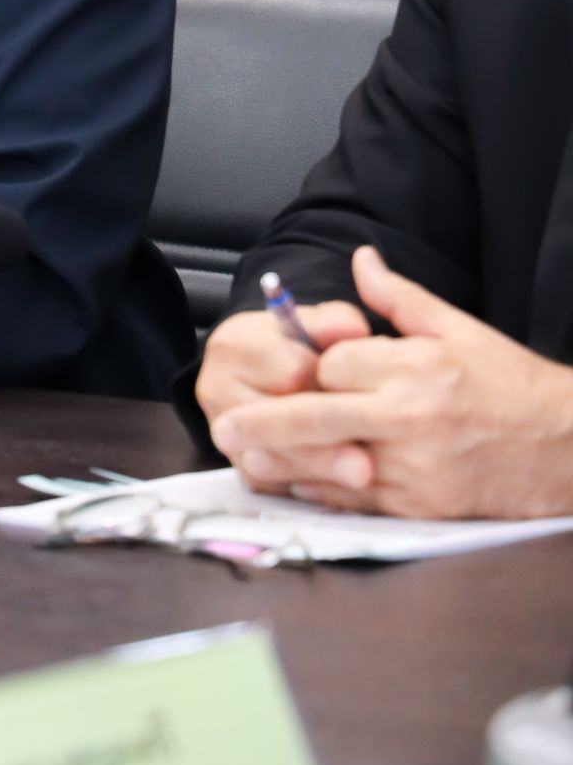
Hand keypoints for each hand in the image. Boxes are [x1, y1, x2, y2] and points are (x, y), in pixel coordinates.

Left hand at [210, 245, 572, 518]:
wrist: (565, 447)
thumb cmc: (509, 384)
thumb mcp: (457, 328)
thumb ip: (398, 298)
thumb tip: (360, 258)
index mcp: (414, 369)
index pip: (334, 367)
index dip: (314, 368)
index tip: (313, 369)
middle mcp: (408, 419)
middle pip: (315, 417)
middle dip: (264, 422)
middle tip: (225, 424)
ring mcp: (414, 468)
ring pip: (329, 466)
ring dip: (281, 463)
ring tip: (244, 456)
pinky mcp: (420, 506)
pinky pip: (357, 501)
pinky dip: (322, 492)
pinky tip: (295, 483)